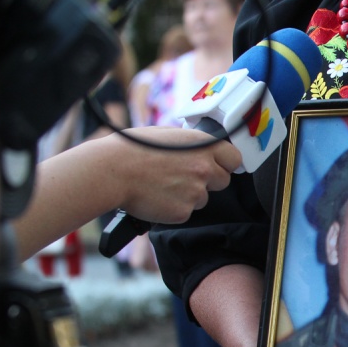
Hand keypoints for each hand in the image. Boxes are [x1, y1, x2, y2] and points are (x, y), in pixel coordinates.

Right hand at [107, 127, 241, 223]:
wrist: (112, 171)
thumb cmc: (133, 149)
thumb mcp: (168, 135)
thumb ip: (191, 144)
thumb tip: (201, 150)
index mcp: (203, 145)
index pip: (235, 158)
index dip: (227, 163)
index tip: (220, 166)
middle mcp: (204, 168)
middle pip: (223, 180)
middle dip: (209, 180)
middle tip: (185, 176)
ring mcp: (195, 192)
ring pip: (203, 198)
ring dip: (190, 194)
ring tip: (164, 184)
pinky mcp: (183, 211)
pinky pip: (186, 211)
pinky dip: (175, 207)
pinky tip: (158, 196)